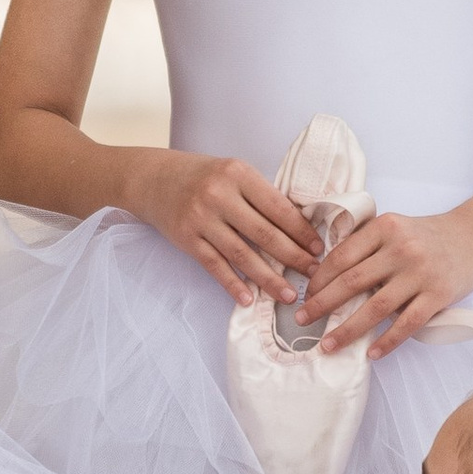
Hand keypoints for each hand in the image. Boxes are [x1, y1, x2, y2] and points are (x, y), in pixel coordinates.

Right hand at [127, 149, 318, 306]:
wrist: (154, 179)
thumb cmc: (204, 177)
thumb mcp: (234, 174)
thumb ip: (261, 196)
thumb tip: (300, 227)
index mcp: (239, 174)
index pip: (278, 207)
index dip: (301, 231)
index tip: (318, 248)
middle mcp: (219, 195)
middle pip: (264, 233)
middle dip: (293, 257)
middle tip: (313, 274)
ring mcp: (201, 218)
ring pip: (241, 254)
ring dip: (268, 278)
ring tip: (288, 294)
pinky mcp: (186, 238)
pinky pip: (215, 266)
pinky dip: (233, 284)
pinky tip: (249, 299)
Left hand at [300, 207, 472, 356]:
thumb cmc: (428, 235)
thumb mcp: (395, 227)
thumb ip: (366, 244)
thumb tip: (327, 275)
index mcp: (385, 228)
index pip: (342, 256)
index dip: (319, 279)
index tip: (305, 295)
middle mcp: (401, 249)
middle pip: (351, 282)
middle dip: (322, 304)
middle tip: (302, 320)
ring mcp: (420, 273)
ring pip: (375, 308)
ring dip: (346, 329)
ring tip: (327, 344)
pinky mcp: (438, 295)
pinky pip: (406, 324)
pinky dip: (387, 341)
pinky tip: (370, 354)